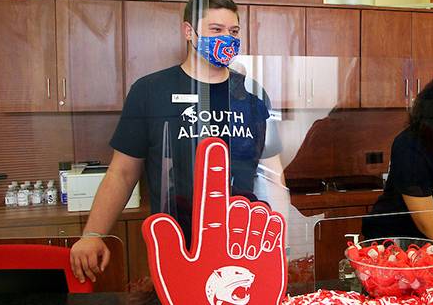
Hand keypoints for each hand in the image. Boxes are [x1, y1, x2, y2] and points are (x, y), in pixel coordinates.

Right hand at [70, 235, 109, 282]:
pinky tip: (77, 274)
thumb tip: (102, 269)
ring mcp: (76, 253)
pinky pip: (72, 264)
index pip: (93, 265)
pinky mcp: (72, 253)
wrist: (90, 236)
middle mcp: (83, 252)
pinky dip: (74, 270)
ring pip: (77, 267)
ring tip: (82, 280)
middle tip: (92, 279)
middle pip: (85, 267)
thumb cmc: (98, 244)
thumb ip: (106, 260)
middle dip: (89, 275)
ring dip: (80, 275)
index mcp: (92, 251)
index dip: (95, 271)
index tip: (98, 272)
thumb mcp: (106, 251)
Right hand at [143, 138, 286, 304]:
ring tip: (238, 235)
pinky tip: (258, 236)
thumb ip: (164, 242)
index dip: (210, 166)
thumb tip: (157, 217)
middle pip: (237, 201)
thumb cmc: (198, 298)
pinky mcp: (275, 257)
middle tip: (221, 227)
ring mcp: (258, 246)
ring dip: (248, 216)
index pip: (208, 192)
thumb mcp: (171, 274)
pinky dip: (267, 225)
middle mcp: (236, 236)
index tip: (212, 143)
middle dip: (229, 206)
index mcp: (208, 237)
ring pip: (258, 211)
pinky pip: (275, 227)